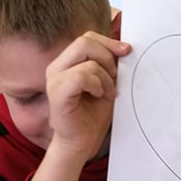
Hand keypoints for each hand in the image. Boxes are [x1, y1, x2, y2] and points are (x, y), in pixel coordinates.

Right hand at [45, 31, 130, 161]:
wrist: (82, 142)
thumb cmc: (92, 115)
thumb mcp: (106, 83)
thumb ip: (110, 65)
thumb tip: (124, 48)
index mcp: (66, 62)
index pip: (87, 38)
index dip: (108, 42)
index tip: (126, 51)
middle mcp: (56, 67)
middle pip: (84, 42)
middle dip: (107, 56)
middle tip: (116, 76)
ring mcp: (54, 80)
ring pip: (87, 60)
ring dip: (105, 77)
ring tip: (107, 93)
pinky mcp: (57, 94)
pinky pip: (81, 76)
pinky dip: (96, 84)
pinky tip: (98, 95)